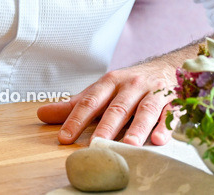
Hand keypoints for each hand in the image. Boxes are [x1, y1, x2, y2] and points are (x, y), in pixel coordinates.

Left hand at [37, 62, 175, 145]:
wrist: (165, 68)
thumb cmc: (127, 86)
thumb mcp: (100, 92)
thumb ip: (74, 105)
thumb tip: (41, 114)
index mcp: (110, 82)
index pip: (90, 101)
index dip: (77, 119)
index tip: (64, 137)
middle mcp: (131, 85)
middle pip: (117, 107)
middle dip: (107, 126)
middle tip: (97, 144)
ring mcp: (153, 92)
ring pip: (145, 110)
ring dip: (137, 128)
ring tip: (128, 145)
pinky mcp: (172, 102)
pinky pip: (169, 115)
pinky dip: (165, 127)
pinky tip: (158, 140)